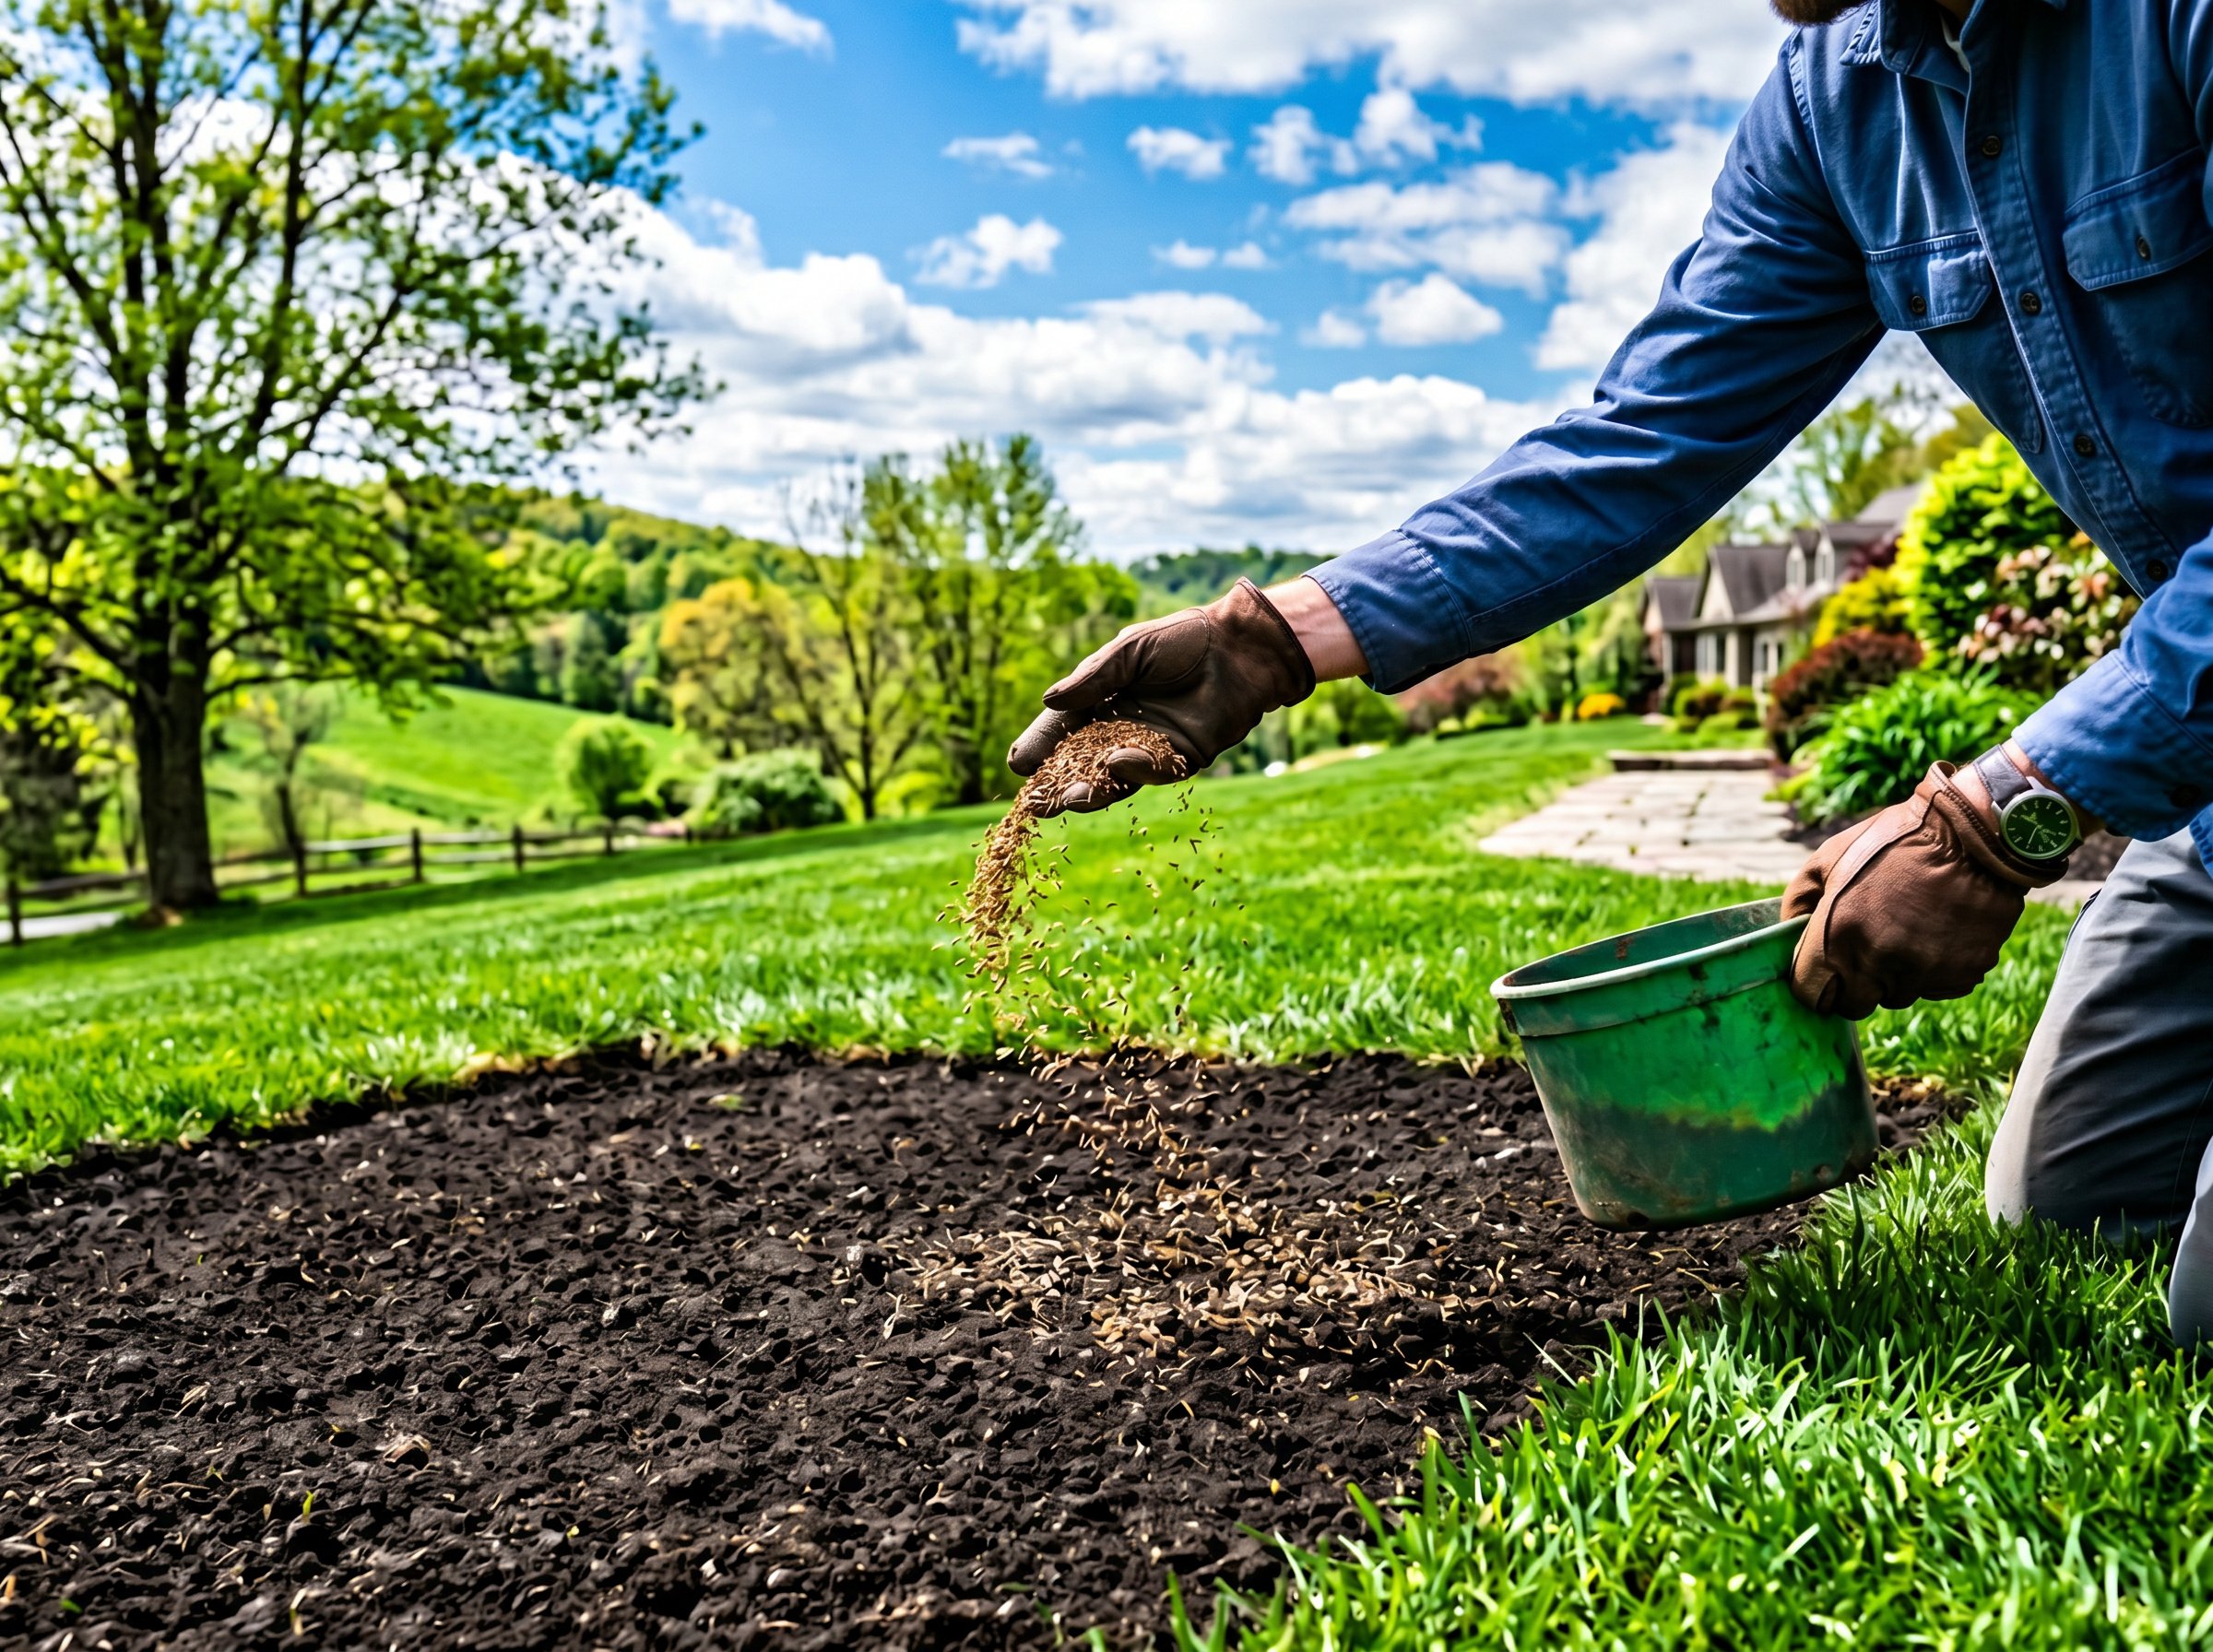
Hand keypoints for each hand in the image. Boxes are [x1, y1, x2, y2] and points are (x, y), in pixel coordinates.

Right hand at [1005, 577, 1316, 815]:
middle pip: (1082, 763)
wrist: (1238, 647)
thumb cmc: (1183, 639)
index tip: (1018, 765)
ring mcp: (1151, 747)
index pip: (1063, 729)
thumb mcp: (1129, 650)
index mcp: (1101, 700)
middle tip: (1034, 803)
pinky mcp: (1182, 759)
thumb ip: (1093, 678)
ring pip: (1114, 778)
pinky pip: (1154, 772)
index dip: (1040, 747)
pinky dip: (1134, 769)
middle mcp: (1121, 728)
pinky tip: (1116, 763)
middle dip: (1058, 784)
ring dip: (1090, 791)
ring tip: (1066, 800)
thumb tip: (1048, 702)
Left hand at [1784, 761, 2063, 1018]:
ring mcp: (1924, 973)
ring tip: (1905, 931)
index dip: (1813, 983)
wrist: (1974, 834)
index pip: (1810, 995)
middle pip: (1853, 1005)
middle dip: (1852, 985)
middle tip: (1862, 952)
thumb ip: (1799, 898)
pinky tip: (1937, 932)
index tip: (1822, 969)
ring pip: (1897, 995)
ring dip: (1894, 975)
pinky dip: (1933, 969)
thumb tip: (1787, 929)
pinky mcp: (1964, 974)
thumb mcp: (1829, 856)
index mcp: (1838, 936)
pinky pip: (1937, 986)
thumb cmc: (1894, 840)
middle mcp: (1879, 963)